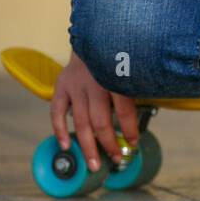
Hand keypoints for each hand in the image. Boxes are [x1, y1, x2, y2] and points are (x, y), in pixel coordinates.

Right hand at [51, 52, 139, 171]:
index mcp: (115, 76)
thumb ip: (134, 88)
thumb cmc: (116, 56)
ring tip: (94, 164)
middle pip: (101, 121)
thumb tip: (142, 120)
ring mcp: (76, 84)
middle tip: (116, 159)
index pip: (124, 110)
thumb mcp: (130, 66)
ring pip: (81, 122)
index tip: (134, 143)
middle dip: (109, 144)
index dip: (130, 130)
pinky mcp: (61, 85)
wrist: (93, 36)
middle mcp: (94, 81)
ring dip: (88, 146)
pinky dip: (59, 130)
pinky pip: (57, 111)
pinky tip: (66, 146)